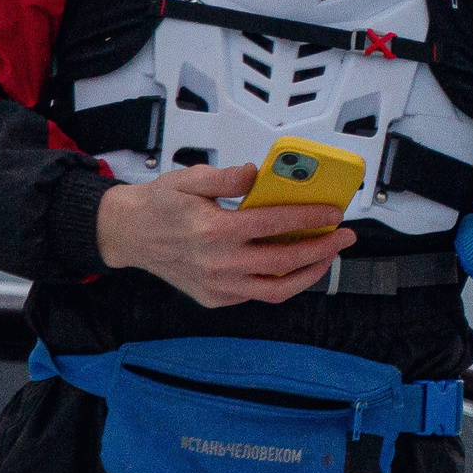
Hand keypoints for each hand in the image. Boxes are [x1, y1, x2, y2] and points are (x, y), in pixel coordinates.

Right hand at [94, 162, 352, 306]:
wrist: (127, 234)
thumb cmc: (160, 204)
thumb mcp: (190, 178)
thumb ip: (227, 178)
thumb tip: (258, 174)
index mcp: (214, 229)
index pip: (274, 224)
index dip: (309, 218)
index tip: (334, 212)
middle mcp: (217, 262)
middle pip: (283, 262)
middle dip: (322, 249)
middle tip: (344, 237)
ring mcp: (216, 285)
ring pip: (275, 289)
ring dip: (309, 274)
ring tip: (327, 257)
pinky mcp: (214, 298)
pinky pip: (256, 295)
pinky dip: (281, 283)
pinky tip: (295, 267)